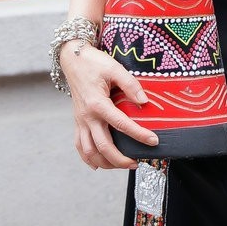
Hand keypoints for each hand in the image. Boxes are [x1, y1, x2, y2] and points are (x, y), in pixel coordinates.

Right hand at [60, 38, 157, 170]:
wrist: (73, 60)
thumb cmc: (94, 63)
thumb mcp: (115, 68)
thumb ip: (131, 85)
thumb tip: (145, 101)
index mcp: (98, 103)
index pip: (121, 124)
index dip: (139, 135)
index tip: (153, 141)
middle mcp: (87, 116)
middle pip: (103, 146)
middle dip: (121, 159)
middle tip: (137, 163)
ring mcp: (80, 121)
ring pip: (89, 151)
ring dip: (105, 163)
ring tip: (122, 165)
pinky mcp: (77, 122)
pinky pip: (79, 145)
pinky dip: (88, 158)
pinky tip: (98, 164)